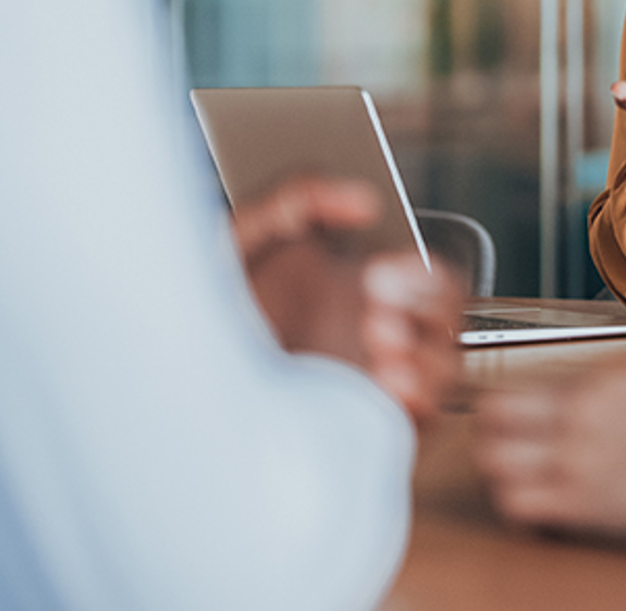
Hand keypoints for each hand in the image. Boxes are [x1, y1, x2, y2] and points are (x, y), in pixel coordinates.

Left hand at [236, 176, 462, 424]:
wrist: (178, 384)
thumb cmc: (216, 309)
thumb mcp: (247, 236)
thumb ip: (300, 195)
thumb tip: (364, 201)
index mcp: (366, 290)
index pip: (430, 280)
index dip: (420, 276)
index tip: (377, 274)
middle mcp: (381, 338)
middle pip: (446, 322)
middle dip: (425, 310)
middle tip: (374, 304)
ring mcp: (379, 386)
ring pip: (441, 372)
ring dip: (423, 357)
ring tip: (378, 345)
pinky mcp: (373, 430)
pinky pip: (421, 420)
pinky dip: (415, 403)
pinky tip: (382, 386)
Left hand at [475, 349, 625, 542]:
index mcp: (597, 389)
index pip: (514, 393)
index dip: (502, 415)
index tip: (505, 427)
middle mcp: (575, 419)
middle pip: (487, 424)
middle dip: (489, 442)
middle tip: (501, 457)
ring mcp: (572, 462)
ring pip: (493, 466)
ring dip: (500, 478)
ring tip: (518, 488)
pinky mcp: (579, 505)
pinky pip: (516, 508)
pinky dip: (518, 513)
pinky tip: (538, 516)